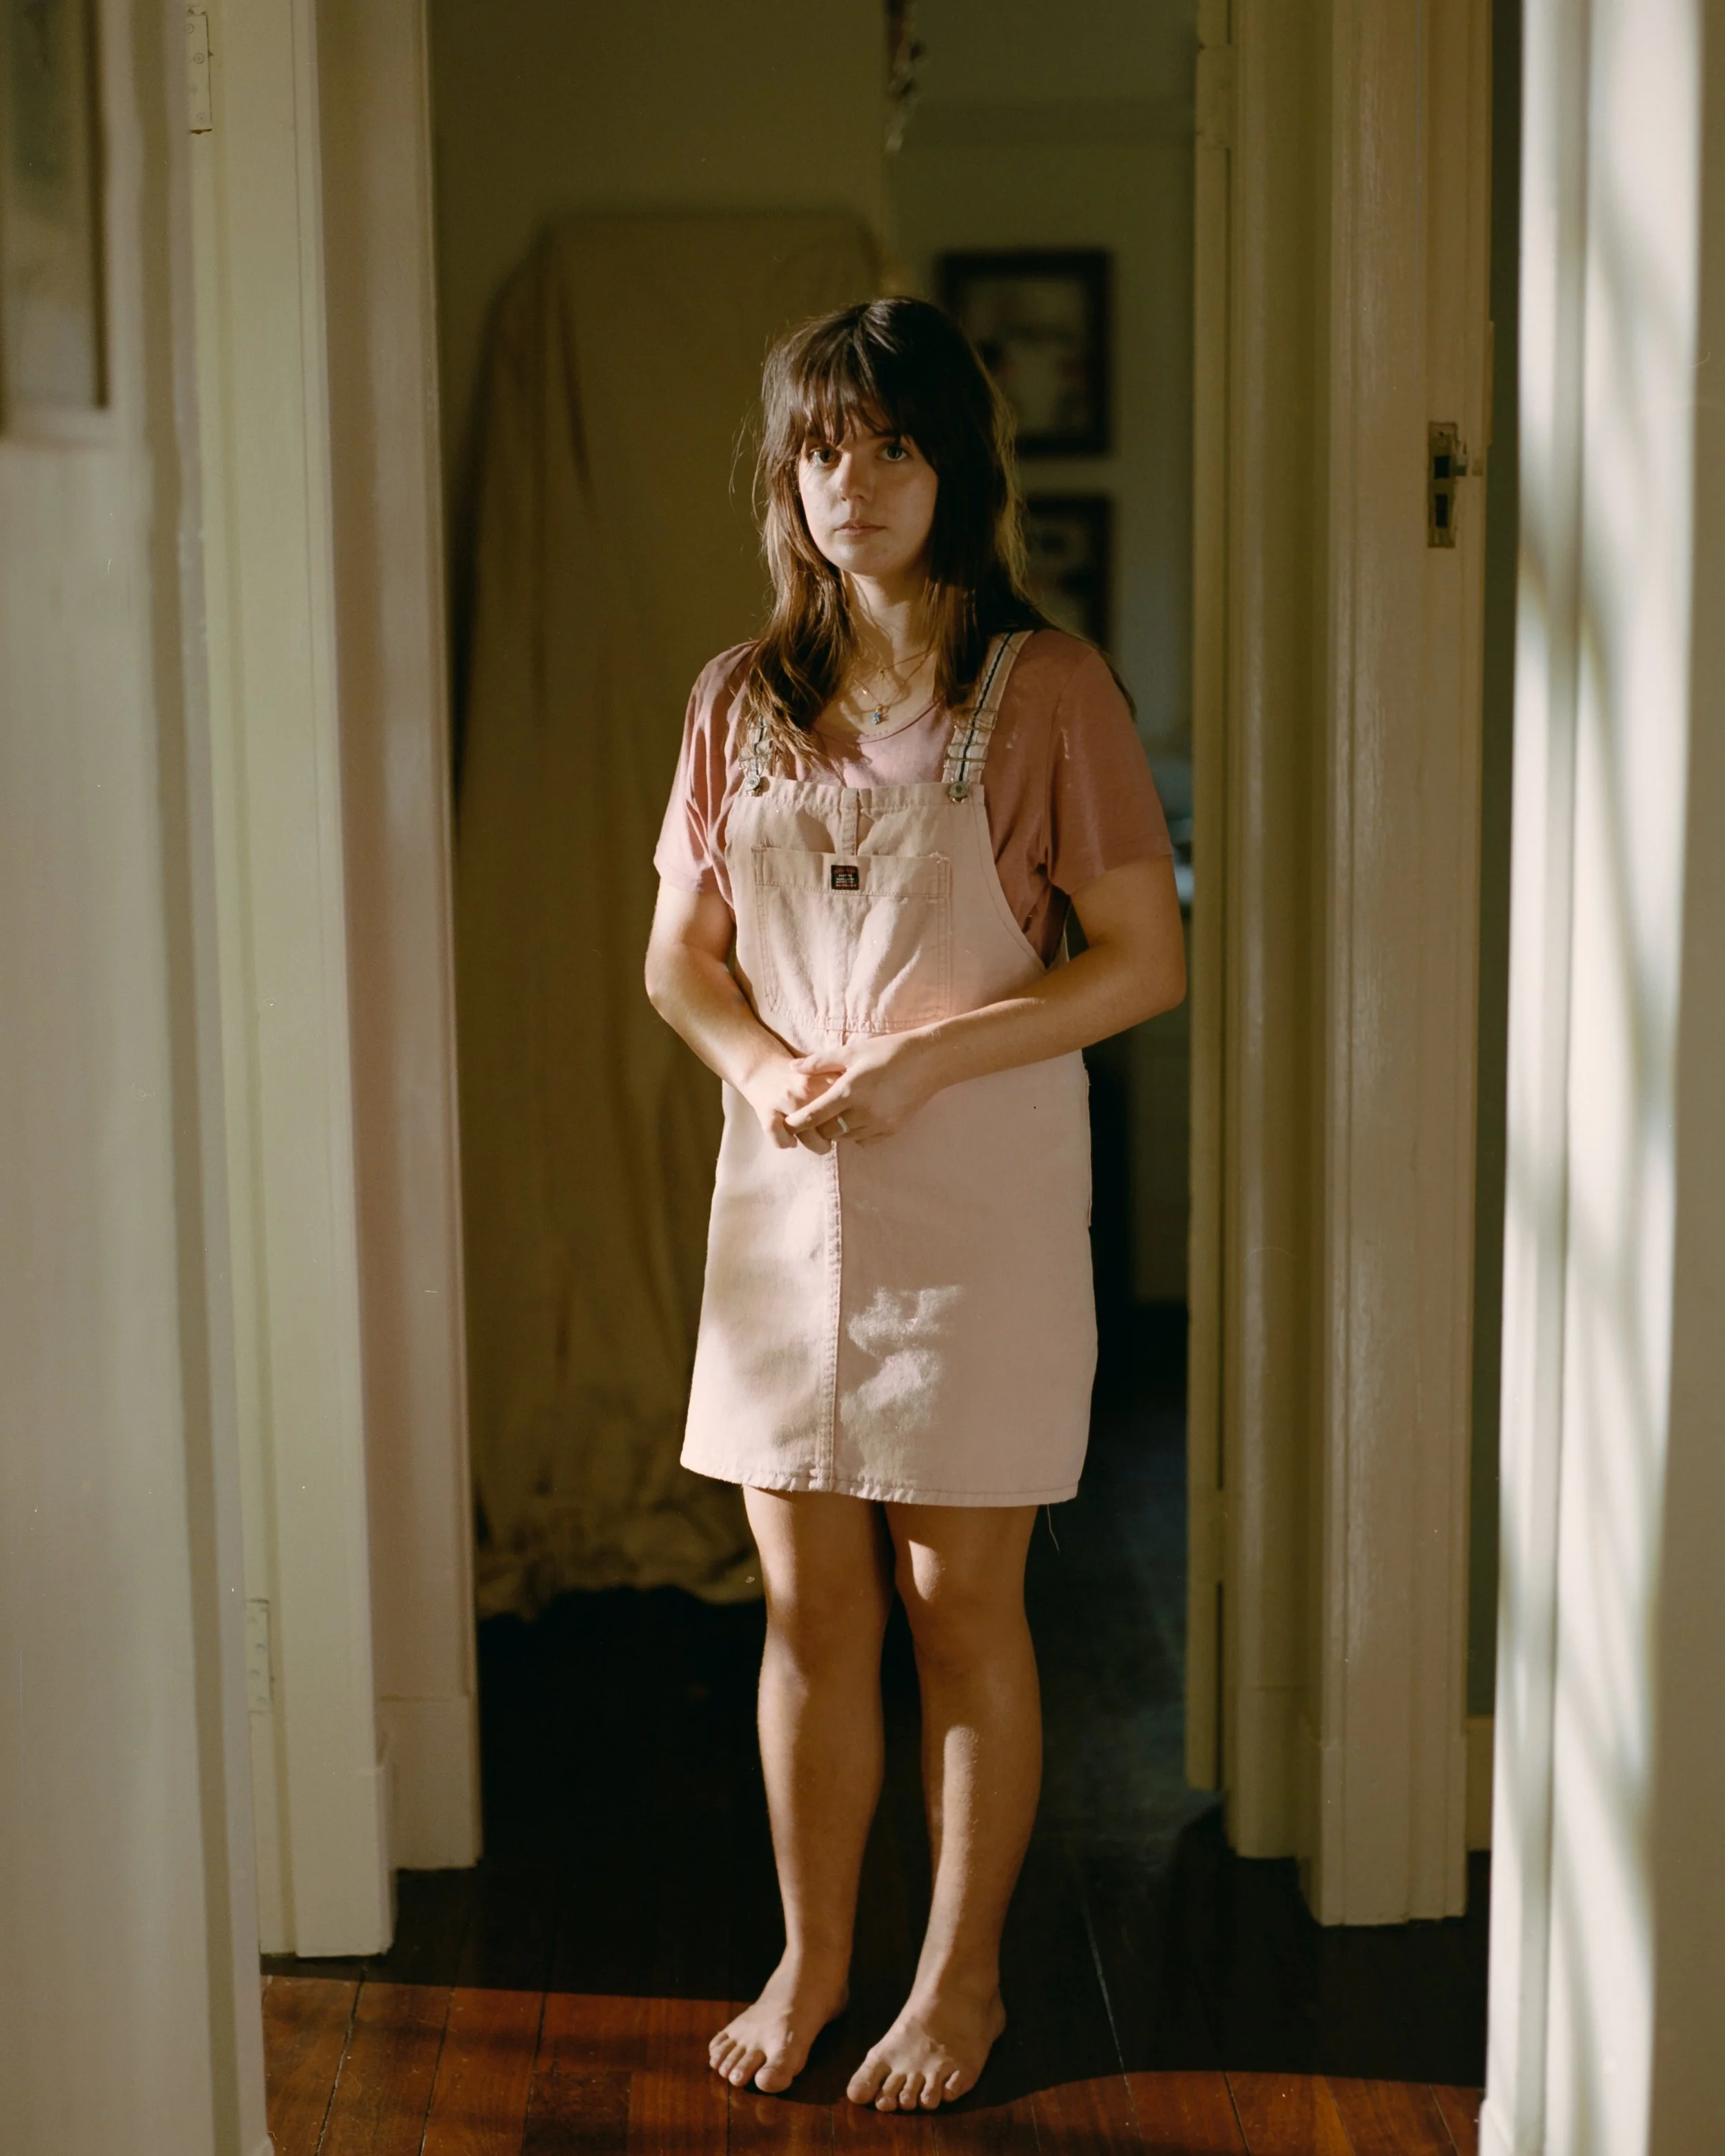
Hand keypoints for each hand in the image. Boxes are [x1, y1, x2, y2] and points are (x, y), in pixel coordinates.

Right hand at [740, 1052, 846, 1149]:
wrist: (760, 1064)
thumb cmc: (796, 1073)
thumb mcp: (821, 1072)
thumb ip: (840, 1086)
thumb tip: (862, 1108)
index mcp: (820, 1078)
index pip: (842, 1106)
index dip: (850, 1118)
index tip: (852, 1122)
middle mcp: (804, 1090)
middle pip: (827, 1123)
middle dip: (836, 1134)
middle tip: (838, 1136)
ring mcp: (784, 1101)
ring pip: (806, 1133)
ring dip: (816, 1144)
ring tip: (822, 1145)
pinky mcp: (766, 1111)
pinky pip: (779, 1136)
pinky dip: (785, 1142)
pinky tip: (791, 1142)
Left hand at [782, 1033, 942, 1147]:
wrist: (930, 1061)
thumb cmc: (889, 1050)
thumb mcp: (853, 1051)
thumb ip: (820, 1062)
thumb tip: (792, 1067)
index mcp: (849, 1091)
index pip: (813, 1115)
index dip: (796, 1122)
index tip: (786, 1123)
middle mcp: (863, 1112)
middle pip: (828, 1131)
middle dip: (818, 1126)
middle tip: (816, 1114)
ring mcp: (879, 1123)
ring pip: (846, 1137)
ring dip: (838, 1129)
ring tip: (839, 1111)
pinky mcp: (892, 1129)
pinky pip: (865, 1140)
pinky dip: (856, 1133)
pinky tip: (859, 1116)